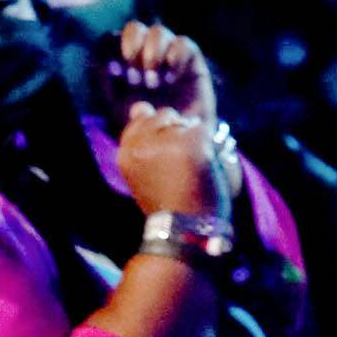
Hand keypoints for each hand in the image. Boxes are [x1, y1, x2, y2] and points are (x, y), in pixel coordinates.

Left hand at [106, 18, 215, 132]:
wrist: (179, 139)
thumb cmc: (146, 124)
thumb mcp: (118, 108)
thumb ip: (108, 86)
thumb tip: (107, 64)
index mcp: (123, 60)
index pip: (112, 38)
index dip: (111, 49)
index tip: (115, 72)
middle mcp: (145, 52)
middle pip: (135, 28)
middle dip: (132, 48)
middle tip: (134, 78)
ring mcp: (169, 53)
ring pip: (158, 31)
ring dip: (152, 54)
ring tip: (153, 82)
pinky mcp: (192, 60)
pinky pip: (184, 43)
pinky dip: (175, 57)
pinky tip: (171, 79)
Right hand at [116, 102, 223, 217]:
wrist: (186, 231)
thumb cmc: (168, 204)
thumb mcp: (144, 173)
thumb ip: (142, 141)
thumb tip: (140, 105)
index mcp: (125, 154)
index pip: (140, 118)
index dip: (160, 131)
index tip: (168, 153)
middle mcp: (140, 145)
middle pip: (164, 116)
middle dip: (178, 131)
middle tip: (183, 164)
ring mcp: (164, 143)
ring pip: (185, 122)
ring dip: (195, 140)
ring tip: (194, 169)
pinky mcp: (189, 143)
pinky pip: (204, 129)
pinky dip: (211, 146)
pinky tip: (206, 167)